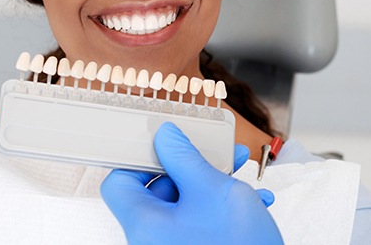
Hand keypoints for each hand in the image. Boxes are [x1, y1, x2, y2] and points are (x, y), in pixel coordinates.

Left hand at [101, 122, 282, 243]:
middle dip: (190, 166)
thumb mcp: (211, 190)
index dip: (140, 158)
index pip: (120, 181)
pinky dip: (221, 206)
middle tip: (214, 154)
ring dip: (212, 182)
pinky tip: (250, 201)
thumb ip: (184, 157)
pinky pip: (200, 220)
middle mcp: (153, 239)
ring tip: (239, 174)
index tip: (165, 145)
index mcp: (145, 224)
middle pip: (158, 188)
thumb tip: (166, 136)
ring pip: (185, 202)